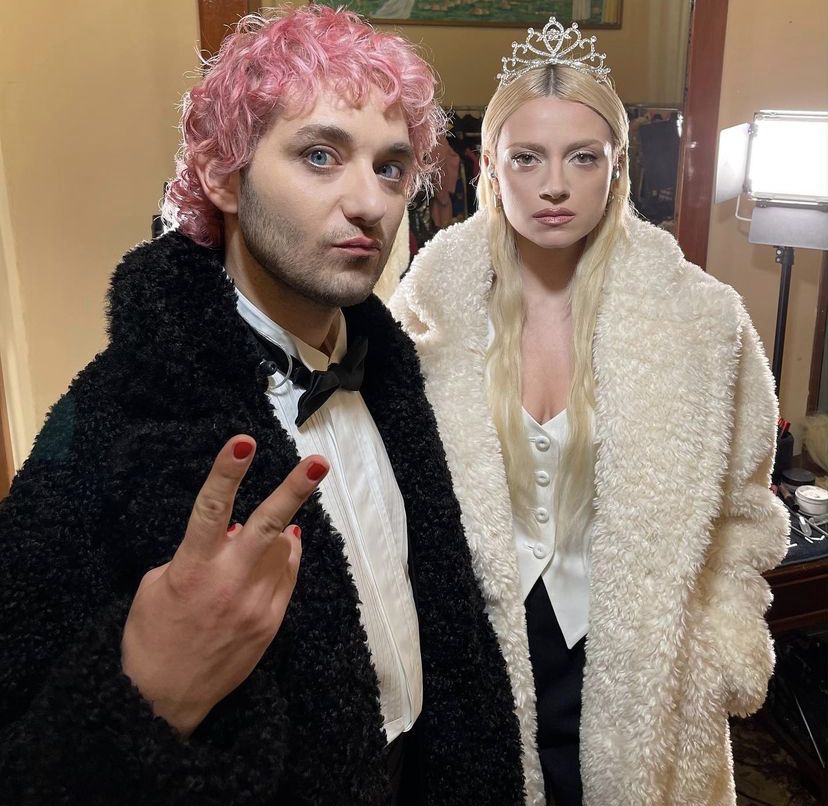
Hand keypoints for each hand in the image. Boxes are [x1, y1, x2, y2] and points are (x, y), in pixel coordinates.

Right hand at [121, 435, 327, 735]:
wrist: (162, 699)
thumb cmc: (151, 635)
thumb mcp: (158, 584)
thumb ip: (196, 553)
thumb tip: (230, 531)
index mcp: (192, 568)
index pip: (210, 509)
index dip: (227, 472)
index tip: (243, 443)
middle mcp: (230, 583)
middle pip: (268, 525)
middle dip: (294, 489)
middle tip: (317, 463)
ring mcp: (257, 604)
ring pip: (283, 548)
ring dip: (274, 535)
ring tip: (255, 544)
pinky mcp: (273, 622)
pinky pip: (288, 575)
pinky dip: (282, 558)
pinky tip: (270, 557)